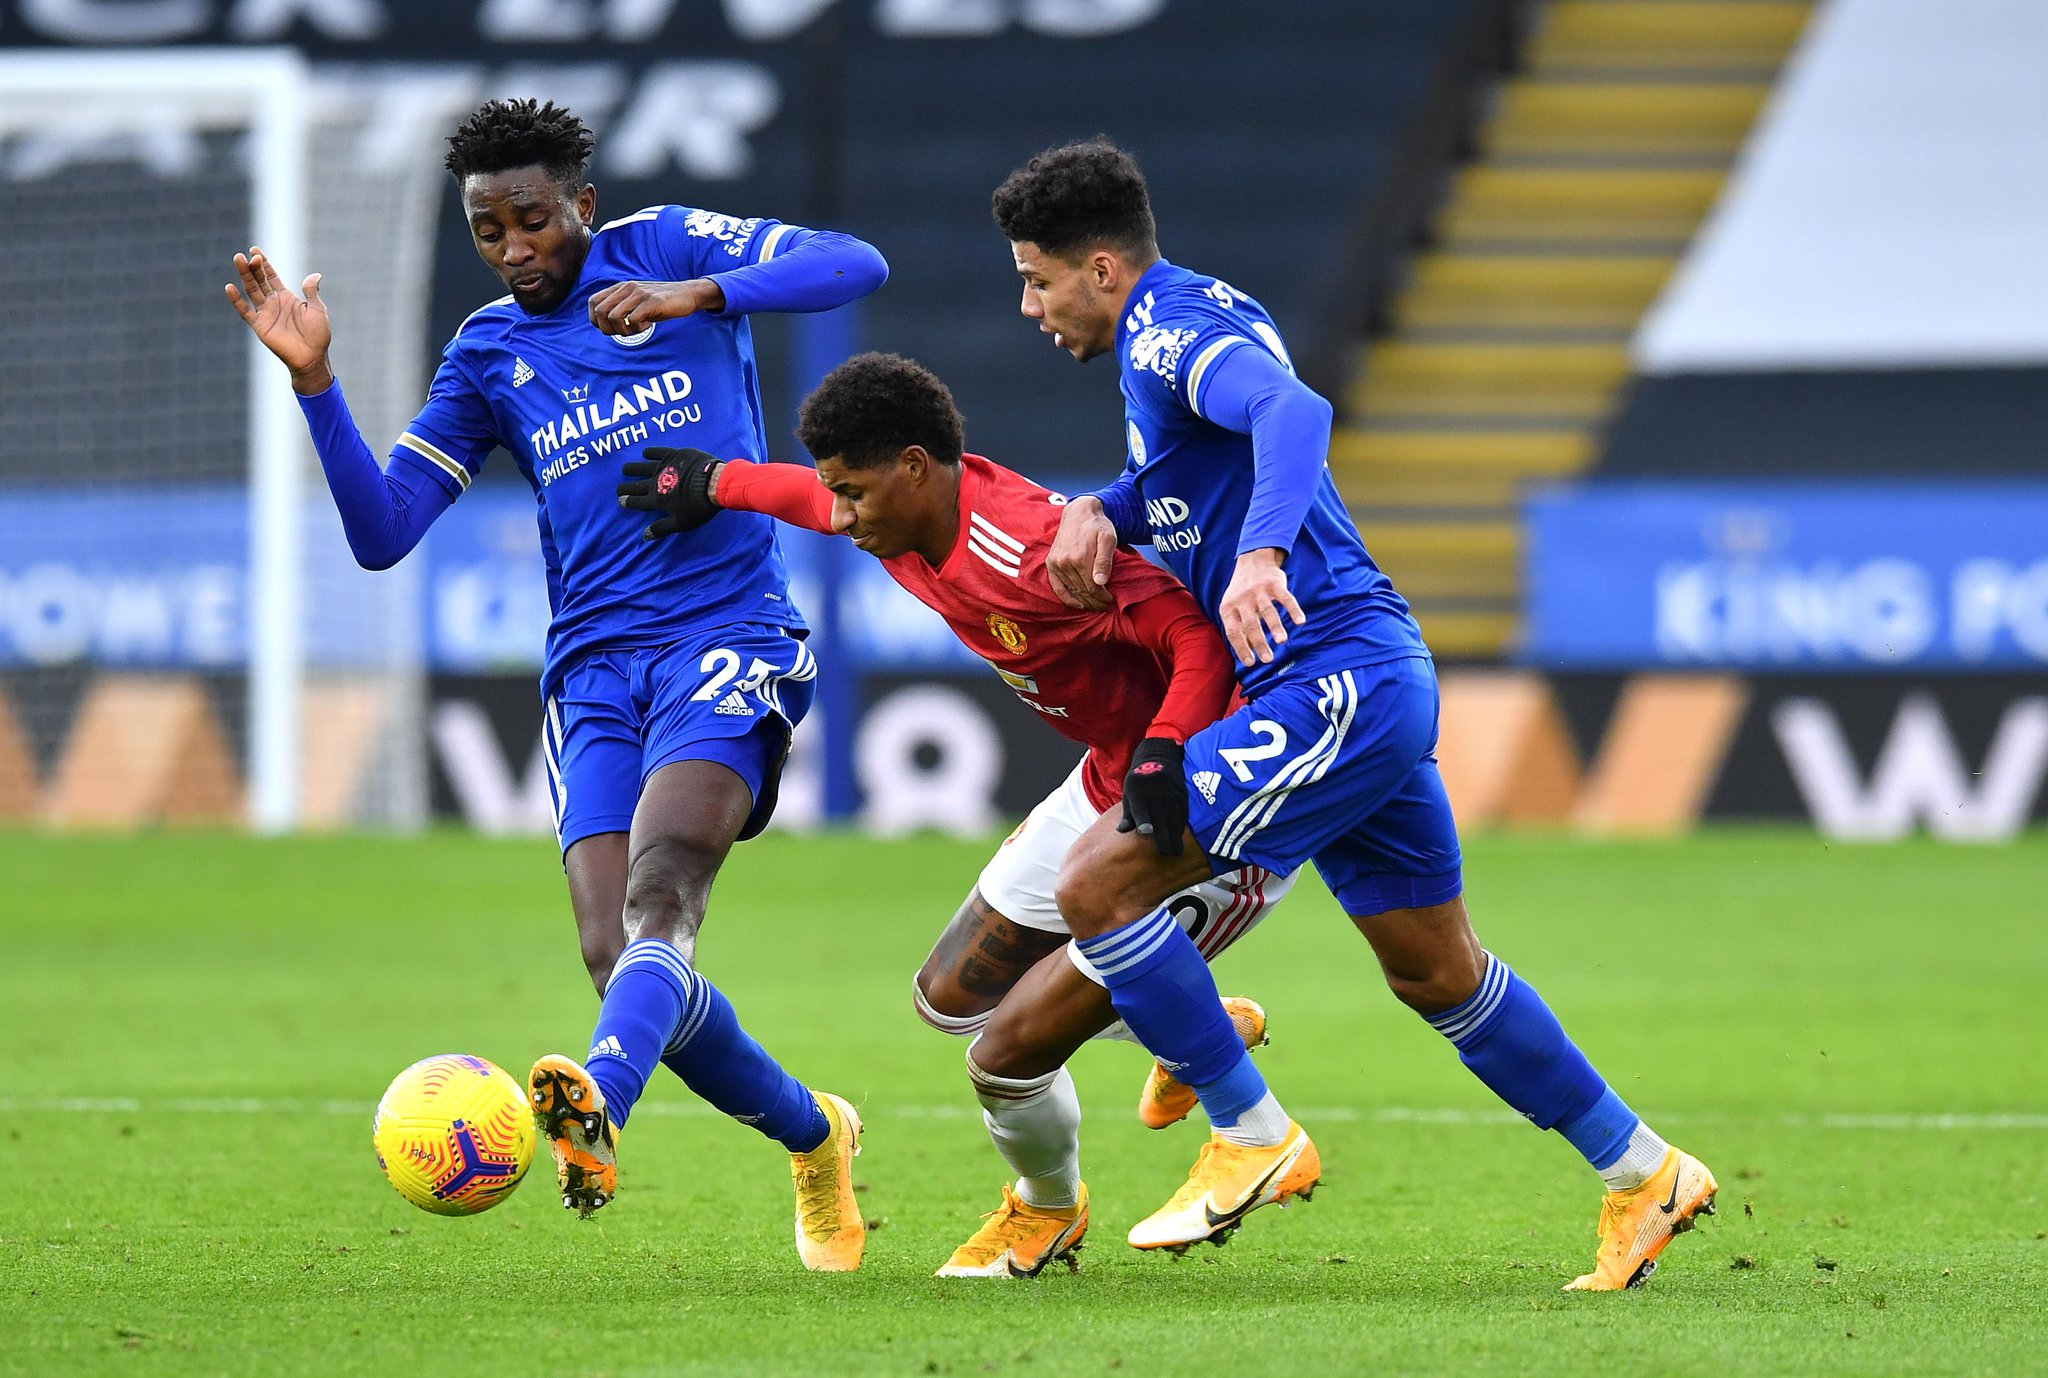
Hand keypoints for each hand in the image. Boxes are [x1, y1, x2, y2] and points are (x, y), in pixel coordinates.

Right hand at [224, 247, 332, 392]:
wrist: (312, 357)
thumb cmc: (317, 335)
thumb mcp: (317, 309)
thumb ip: (311, 292)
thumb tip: (315, 274)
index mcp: (286, 297)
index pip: (271, 276)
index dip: (264, 264)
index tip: (255, 251)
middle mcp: (273, 303)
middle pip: (259, 280)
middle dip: (254, 267)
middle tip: (248, 255)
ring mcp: (265, 313)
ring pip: (251, 290)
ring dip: (244, 276)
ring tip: (238, 260)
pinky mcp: (260, 325)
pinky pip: (245, 311)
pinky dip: (236, 300)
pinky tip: (229, 287)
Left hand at [588, 279, 723, 335]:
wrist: (686, 294)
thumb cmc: (661, 302)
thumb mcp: (637, 301)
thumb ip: (621, 307)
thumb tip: (604, 324)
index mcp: (620, 287)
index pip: (593, 302)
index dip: (596, 320)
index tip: (610, 328)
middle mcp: (627, 288)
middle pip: (600, 311)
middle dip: (608, 329)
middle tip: (624, 332)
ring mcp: (639, 294)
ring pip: (614, 317)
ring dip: (623, 330)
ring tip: (637, 329)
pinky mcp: (652, 301)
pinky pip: (633, 319)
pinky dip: (638, 328)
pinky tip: (648, 325)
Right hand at [618, 447, 722, 538]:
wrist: (713, 485)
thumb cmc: (698, 507)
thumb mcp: (680, 523)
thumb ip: (661, 529)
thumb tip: (644, 536)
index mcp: (657, 500)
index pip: (638, 501)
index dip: (628, 501)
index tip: (621, 500)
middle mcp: (656, 483)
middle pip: (637, 485)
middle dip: (626, 487)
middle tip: (618, 487)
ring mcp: (664, 467)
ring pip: (643, 467)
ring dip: (633, 469)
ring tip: (625, 468)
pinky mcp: (674, 455)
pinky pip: (658, 452)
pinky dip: (650, 453)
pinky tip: (645, 453)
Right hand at [1047, 497, 1117, 609]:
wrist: (1079, 513)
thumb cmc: (1097, 526)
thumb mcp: (1108, 538)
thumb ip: (1105, 560)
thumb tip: (1100, 582)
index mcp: (1080, 557)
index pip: (1093, 587)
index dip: (1103, 597)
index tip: (1111, 601)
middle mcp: (1065, 562)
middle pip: (1082, 591)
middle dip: (1095, 601)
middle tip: (1105, 606)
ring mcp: (1056, 563)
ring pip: (1072, 590)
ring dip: (1084, 601)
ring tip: (1095, 606)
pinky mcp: (1051, 563)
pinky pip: (1057, 586)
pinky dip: (1066, 598)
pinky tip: (1078, 604)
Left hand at [1118, 737, 1187, 856]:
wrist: (1158, 758)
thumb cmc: (1139, 781)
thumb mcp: (1128, 794)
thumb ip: (1127, 814)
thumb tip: (1121, 830)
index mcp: (1138, 795)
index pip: (1142, 810)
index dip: (1144, 821)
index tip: (1147, 832)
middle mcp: (1155, 795)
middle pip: (1162, 820)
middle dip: (1165, 838)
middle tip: (1166, 853)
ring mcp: (1170, 795)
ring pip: (1175, 819)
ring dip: (1176, 836)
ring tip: (1176, 851)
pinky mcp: (1181, 795)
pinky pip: (1183, 814)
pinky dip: (1181, 826)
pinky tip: (1179, 835)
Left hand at [1219, 548, 1306, 665]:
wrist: (1252, 560)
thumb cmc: (1242, 592)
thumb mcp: (1232, 607)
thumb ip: (1239, 629)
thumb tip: (1246, 654)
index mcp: (1228, 608)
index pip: (1233, 632)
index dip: (1241, 648)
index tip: (1251, 663)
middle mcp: (1242, 599)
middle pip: (1251, 625)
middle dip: (1260, 643)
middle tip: (1268, 659)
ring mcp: (1258, 591)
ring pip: (1268, 612)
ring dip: (1275, 627)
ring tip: (1282, 642)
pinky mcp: (1274, 584)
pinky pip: (1285, 598)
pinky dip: (1293, 610)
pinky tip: (1300, 622)